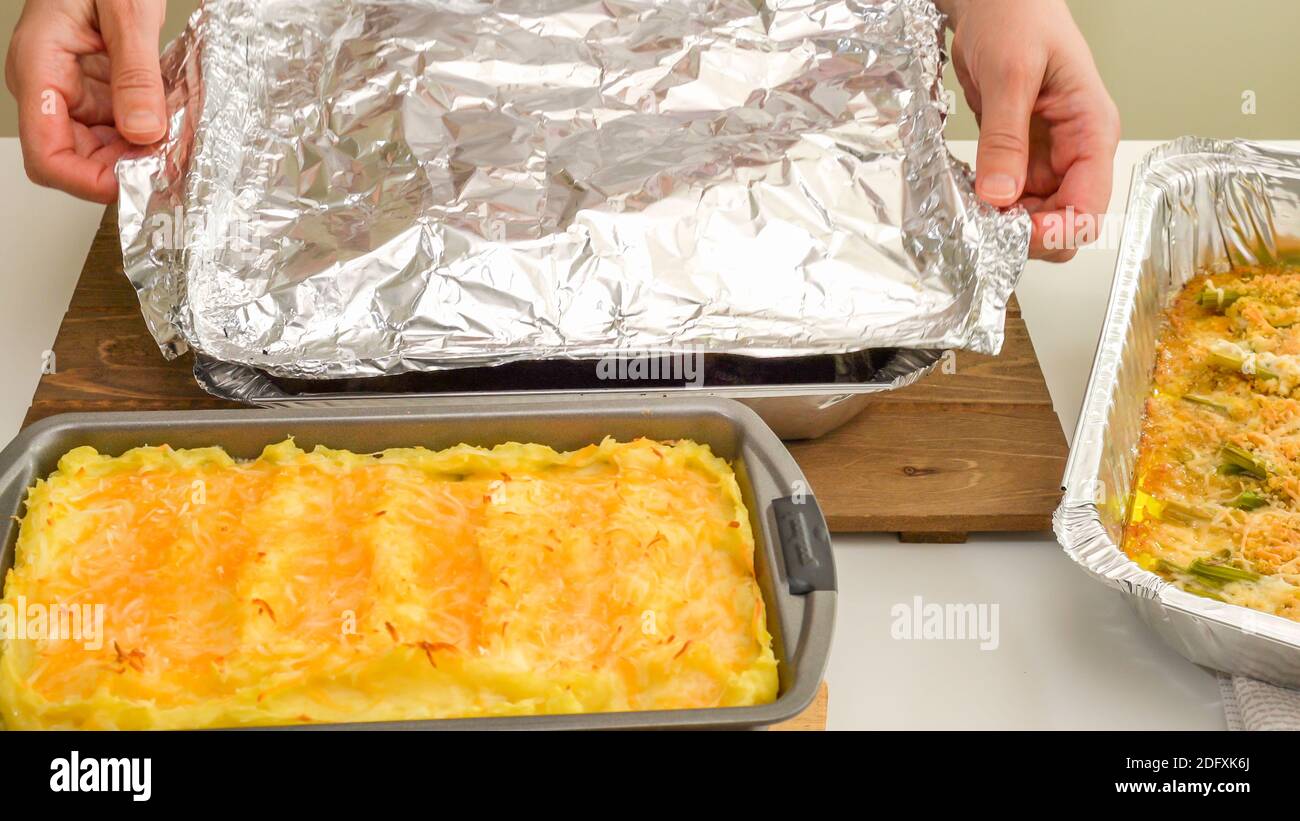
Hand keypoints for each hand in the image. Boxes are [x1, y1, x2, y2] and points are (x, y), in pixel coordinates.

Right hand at [6, 0, 167, 202]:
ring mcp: (75, 89)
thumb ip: (136, 72)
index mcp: (39, 69)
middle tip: (177, 168)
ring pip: (106, 147)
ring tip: (184, 147)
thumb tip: (144, 132)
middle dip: (127, 169)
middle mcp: (52, 86)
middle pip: (79, 160)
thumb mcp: (127, 10)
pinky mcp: (100, 86)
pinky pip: (122, 123)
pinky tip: (178, 127)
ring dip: (144, 153)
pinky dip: (151, 130)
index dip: (89, 181)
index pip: (48, 155)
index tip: (138, 186)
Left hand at [937, 0, 1119, 260]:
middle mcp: (1074, 150)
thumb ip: (1005, 138)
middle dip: (1027, 234)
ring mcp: (1047, 155)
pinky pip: (1010, 196)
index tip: (1013, 235)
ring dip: (1004, 224)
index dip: (1056, 231)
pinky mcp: (1019, 155)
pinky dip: (990, 206)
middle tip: (983, 229)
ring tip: (970, 214)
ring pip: (1034, 215)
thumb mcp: (1010, 75)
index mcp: (1091, 130)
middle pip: (1063, 221)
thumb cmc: (1018, 16)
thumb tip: (1000, 195)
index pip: (1089, 205)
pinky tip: (969, 200)